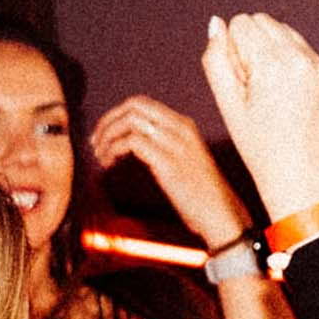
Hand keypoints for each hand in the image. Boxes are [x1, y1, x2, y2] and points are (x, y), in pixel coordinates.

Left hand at [89, 94, 250, 247]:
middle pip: (133, 106)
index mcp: (184, 125)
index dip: (117, 115)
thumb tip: (133, 143)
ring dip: (108, 137)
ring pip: (130, 121)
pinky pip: (132, 143)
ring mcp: (175, 144)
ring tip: (101, 156)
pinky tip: (110, 165)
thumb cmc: (201, 195)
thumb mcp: (184, 161)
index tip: (104, 133)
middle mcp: (180, 128)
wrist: (222, 214)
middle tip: (96, 142)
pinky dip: (114, 151)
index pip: (142, 104)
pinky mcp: (168, 163)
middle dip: (108, 121)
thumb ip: (163, 146)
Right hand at [198, 12, 318, 222]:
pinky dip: (292, 65)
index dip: (233, 51)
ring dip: (272, 51)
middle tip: (254, 87)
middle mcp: (300, 58)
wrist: (302, 177)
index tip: (241, 83)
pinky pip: (304, 51)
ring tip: (271, 91)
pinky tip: (289, 97)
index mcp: (272, 63)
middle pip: (263, 21)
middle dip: (252, 45)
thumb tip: (217, 23)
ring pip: (285, 32)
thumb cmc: (259, 145)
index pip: (240, 22)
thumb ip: (216, 59)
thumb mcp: (227, 104)